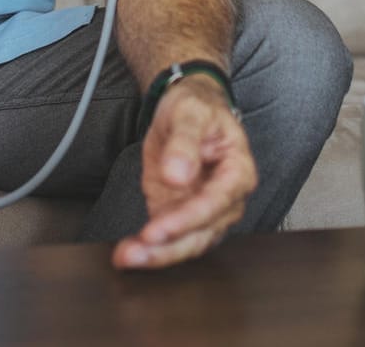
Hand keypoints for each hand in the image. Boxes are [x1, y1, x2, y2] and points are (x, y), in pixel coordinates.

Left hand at [112, 77, 257, 269]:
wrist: (186, 110)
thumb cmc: (197, 107)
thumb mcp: (190, 112)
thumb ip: (184, 142)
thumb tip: (178, 175)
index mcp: (238, 172)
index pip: (216, 204)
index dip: (187, 220)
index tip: (157, 230)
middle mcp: (225, 199)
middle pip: (202, 234)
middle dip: (168, 249)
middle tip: (135, 254)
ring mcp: (202, 211)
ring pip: (186, 244)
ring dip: (157, 255)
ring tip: (126, 257)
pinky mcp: (179, 215)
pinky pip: (169, 239)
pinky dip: (149, 248)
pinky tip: (128, 251)